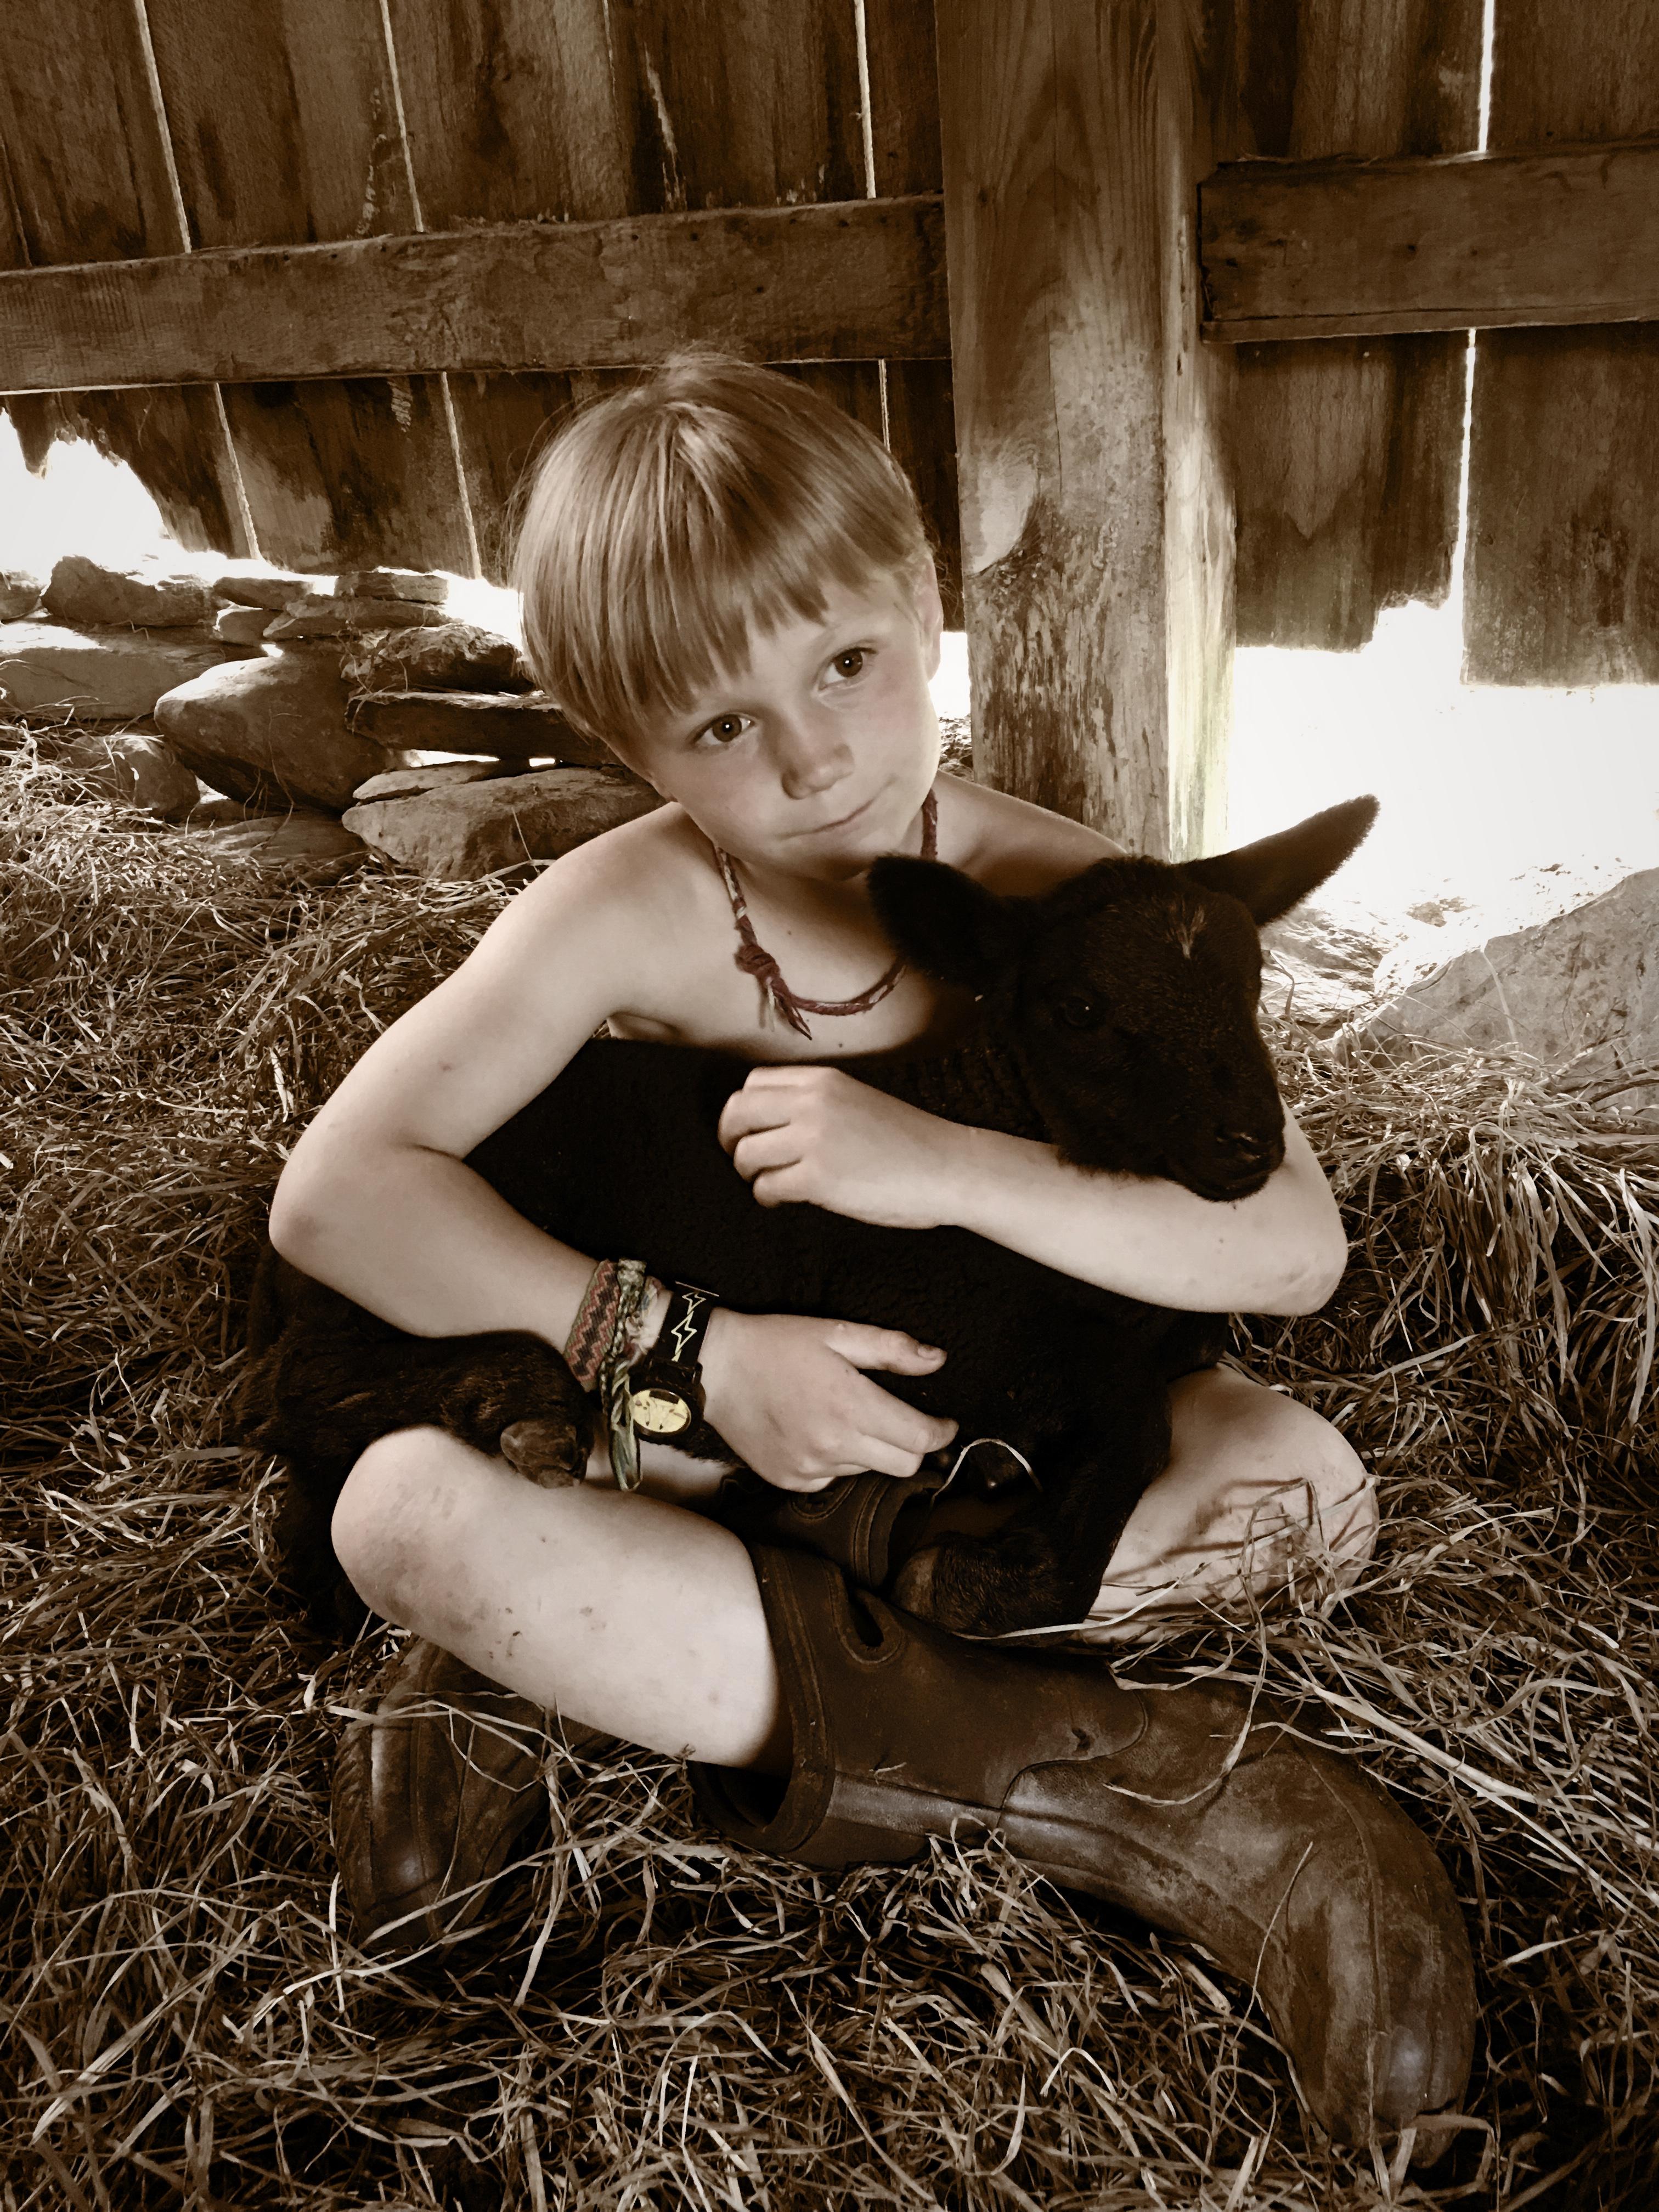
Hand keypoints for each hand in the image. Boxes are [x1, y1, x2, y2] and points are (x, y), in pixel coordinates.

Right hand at [699, 1308, 957, 1490]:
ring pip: (868, 1470)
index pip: (920, 1438)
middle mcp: (832, 1444)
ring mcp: (809, 1468)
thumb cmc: (775, 1345)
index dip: (942, 1432)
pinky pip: (834, 1479)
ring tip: (847, 1416)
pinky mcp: (790, 1480)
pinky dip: (838, 1459)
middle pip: (903, 1464)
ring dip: (872, 1449)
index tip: (945, 1423)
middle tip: (905, 1421)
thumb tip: (937, 1360)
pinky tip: (820, 1432)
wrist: (716, 1369)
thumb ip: (891, 1349)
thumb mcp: (837, 1333)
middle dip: (914, 1444)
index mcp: (850, 1405)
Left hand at [717, 1065, 962, 1228]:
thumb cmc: (910, 1141)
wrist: (949, 1167)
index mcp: (823, 1080)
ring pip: (747, 1154)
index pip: (753, 1084)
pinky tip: (782, 1200)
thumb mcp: (858, 1101)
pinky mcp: (817, 1178)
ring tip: (767, 1183)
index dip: (743, 1110)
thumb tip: (772, 1123)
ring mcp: (813, 1139)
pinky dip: (766, 1196)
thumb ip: (818, 1103)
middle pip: (738, 1113)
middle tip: (739, 1158)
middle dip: (731, 1139)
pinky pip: (766, 1187)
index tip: (748, 1130)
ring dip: (749, 1172)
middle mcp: (812, 1103)